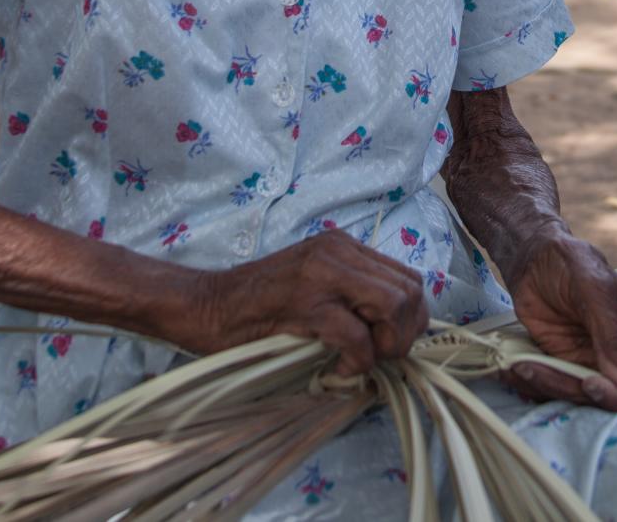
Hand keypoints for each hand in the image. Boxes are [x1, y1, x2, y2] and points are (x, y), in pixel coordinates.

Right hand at [182, 231, 427, 376]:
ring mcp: (322, 273)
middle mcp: (338, 251)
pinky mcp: (305, 303)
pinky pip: (357, 336)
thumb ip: (351, 296)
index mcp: (343, 247)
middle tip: (381, 358)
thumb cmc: (256, 307)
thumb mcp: (314, 288)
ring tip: (362, 361)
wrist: (204, 306)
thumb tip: (395, 331)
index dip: (412, 318)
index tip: (391, 344)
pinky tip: (337, 368)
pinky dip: (357, 361)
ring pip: (393, 306)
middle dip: (406, 334)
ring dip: (387, 345)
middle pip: (410, 291)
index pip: (409, 278)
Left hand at [502, 229, 616, 411]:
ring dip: (551, 386)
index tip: (591, 384)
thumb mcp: (595, 290)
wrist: (535, 260)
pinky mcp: (570, 369)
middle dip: (580, 393)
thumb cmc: (572, 263)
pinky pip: (558, 392)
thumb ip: (613, 336)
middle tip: (549, 374)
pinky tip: (519, 367)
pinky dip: (537, 385)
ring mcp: (599, 365)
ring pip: (584, 401)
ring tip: (524, 365)